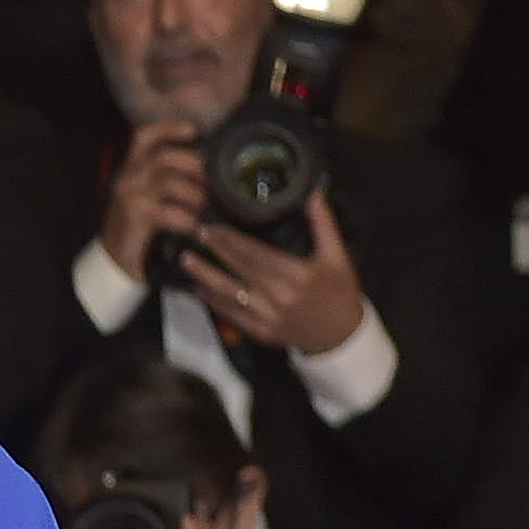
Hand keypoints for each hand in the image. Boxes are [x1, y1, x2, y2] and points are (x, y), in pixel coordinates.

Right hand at [94, 123, 211, 288]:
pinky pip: (169, 212)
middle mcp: (128, 177)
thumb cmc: (139, 224)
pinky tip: (192, 227)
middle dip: (195, 168)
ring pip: (170, 182)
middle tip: (208, 187)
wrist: (116, 258)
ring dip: (195, 197)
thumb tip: (207, 169)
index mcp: (131, 167)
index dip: (169, 129)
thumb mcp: (149, 194)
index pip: (145, 136)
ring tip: (202, 210)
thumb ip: (169, 177)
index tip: (194, 132)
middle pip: (166, 157)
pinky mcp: (135, 218)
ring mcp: (130, 196)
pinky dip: (187, 220)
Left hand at [175, 187, 366, 359]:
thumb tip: (315, 193)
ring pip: (230, 294)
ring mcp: (270, 317)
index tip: (213, 227)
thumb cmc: (339, 291)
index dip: (232, 240)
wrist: (341, 335)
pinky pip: (232, 315)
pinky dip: (214, 302)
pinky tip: (199, 288)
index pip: (257, 254)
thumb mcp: (337, 256)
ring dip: (205, 276)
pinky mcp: (262, 332)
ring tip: (186, 260)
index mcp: (299, 275)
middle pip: (240, 269)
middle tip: (196, 233)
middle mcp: (281, 296)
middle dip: (216, 251)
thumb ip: (323, 224)